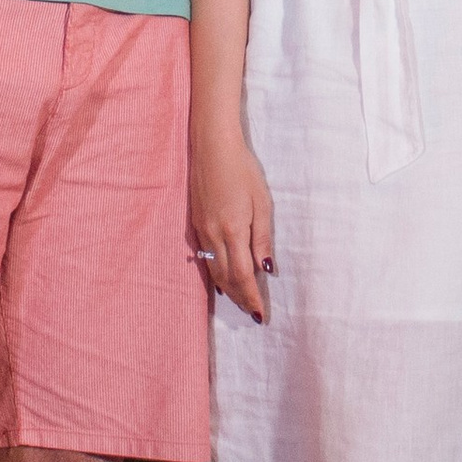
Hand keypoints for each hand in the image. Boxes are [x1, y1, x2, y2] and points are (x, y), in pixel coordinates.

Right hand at [189, 127, 273, 322]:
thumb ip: (262, 238)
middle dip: (240, 298)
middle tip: (251, 313)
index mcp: (234, 231)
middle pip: (226, 279)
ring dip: (227, 289)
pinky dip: (215, 272)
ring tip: (239, 301)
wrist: (212, 146)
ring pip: (213, 270)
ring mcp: (201, 230)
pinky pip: (205, 257)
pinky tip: (222, 277)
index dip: (251, 297)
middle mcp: (214, 235)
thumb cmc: (243, 170)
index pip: (243, 276)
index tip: (260, 314)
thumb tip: (266, 269)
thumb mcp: (262, 202)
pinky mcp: (195, 223)